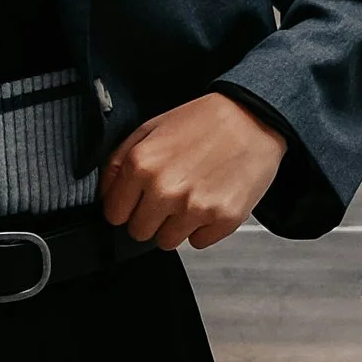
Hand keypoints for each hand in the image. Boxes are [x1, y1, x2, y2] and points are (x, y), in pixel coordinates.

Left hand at [100, 92, 287, 250]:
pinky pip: (198, 243)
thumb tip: (107, 193)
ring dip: (176, 225)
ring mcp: (195, 208)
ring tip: (192, 197)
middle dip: (151, 217)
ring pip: (167, 242)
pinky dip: (203, 227)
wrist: (254, 118)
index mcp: (141, 165)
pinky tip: (211, 200)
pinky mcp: (222, 220)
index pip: (114, 214)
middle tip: (170, 196)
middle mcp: (165, 190)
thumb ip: (120, 162)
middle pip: (139, 232)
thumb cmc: (204, 122)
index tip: (139, 199)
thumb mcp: (151, 128)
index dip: (126, 207)